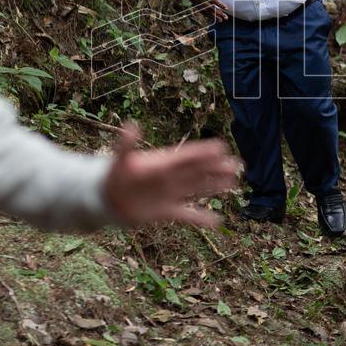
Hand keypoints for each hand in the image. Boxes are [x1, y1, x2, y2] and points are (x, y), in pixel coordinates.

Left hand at [102, 123, 241, 226]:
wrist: (107, 197)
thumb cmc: (114, 175)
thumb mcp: (120, 160)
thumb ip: (126, 144)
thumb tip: (130, 125)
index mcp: (163, 163)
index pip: (187, 156)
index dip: (204, 152)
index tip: (221, 147)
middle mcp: (171, 177)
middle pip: (198, 171)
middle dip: (217, 168)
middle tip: (238, 164)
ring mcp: (170, 194)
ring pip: (197, 188)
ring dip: (215, 185)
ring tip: (234, 181)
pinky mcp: (165, 211)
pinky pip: (186, 215)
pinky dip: (201, 218)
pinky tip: (216, 220)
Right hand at [173, 0, 227, 21]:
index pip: (213, 0)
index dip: (219, 4)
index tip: (226, 8)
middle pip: (210, 8)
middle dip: (218, 13)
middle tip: (225, 17)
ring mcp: (198, 3)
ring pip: (207, 11)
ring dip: (214, 16)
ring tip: (221, 20)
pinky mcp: (196, 5)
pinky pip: (202, 12)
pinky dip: (208, 16)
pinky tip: (213, 18)